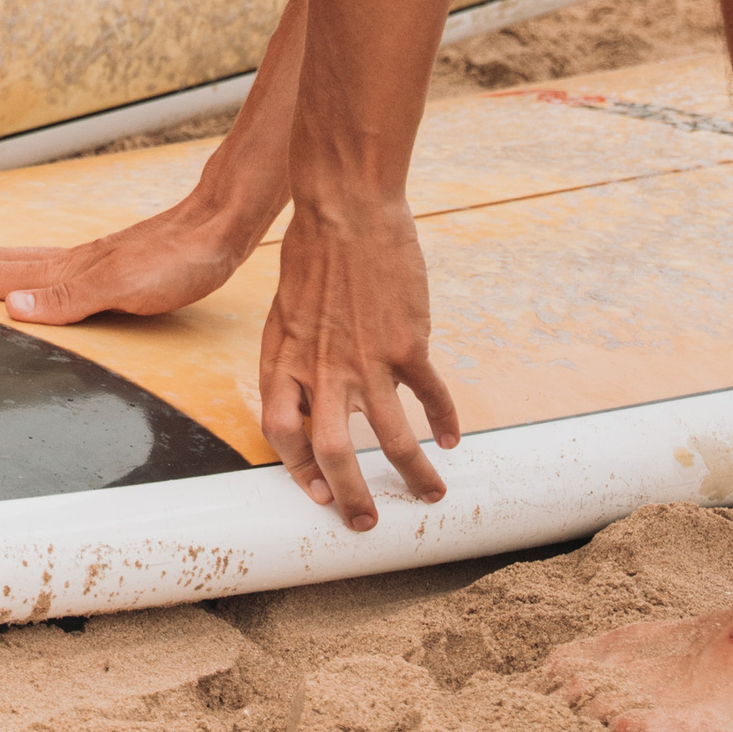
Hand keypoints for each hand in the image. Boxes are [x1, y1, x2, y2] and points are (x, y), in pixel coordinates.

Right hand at [0, 177, 264, 324]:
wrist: (218, 227)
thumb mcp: (124, 288)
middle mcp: (68, 262)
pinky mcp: (105, 264)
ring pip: (15, 260)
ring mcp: (85, 261)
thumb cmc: (178, 260)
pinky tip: (18, 272)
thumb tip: (12, 308)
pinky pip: (41, 265)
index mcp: (65, 270)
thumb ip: (68, 299)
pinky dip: (13, 267)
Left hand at [258, 199, 458, 529]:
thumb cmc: (313, 252)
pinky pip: (430, 397)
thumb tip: (315, 394)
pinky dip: (444, 422)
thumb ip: (300, 357)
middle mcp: (322, 369)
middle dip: (350, 498)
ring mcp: (367, 360)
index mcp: (286, 360)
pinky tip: (451, 438)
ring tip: (431, 495)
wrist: (346, 208)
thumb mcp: (288, 310)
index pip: (281, 434)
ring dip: (412, 475)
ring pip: (392, 440)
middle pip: (333, 454)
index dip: (298, 471)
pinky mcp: (407, 345)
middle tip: (366, 522)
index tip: (318, 493)